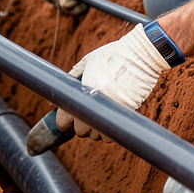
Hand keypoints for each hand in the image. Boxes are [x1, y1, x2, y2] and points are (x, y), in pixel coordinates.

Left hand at [55, 23, 169, 139]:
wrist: (141, 55)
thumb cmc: (113, 55)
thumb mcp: (87, 62)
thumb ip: (69, 80)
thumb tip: (52, 101)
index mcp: (83, 89)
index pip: (64, 121)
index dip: (64, 119)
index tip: (68, 114)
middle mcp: (96, 103)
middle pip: (79, 131)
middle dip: (81, 123)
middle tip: (88, 108)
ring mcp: (111, 111)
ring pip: (95, 136)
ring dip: (95, 128)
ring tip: (101, 109)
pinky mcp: (126, 115)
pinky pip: (110, 137)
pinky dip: (108, 132)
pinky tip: (111, 115)